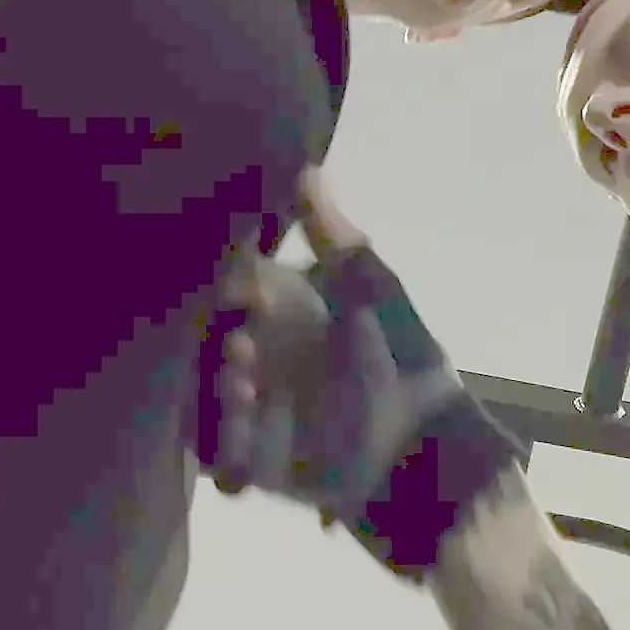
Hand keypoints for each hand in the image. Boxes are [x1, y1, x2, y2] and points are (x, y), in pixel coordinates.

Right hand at [205, 170, 518, 573]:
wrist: (428, 448)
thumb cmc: (404, 359)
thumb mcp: (374, 291)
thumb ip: (334, 238)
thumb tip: (305, 168)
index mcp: (277, 312)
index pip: (227, 286)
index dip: (225, 281)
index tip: (239, 281)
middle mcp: (254, 356)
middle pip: (201, 340)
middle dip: (212, 337)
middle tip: (242, 339)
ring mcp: (248, 410)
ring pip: (201, 394)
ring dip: (212, 389)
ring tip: (243, 381)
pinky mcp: (252, 461)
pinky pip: (219, 452)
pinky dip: (223, 443)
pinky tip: (247, 425)